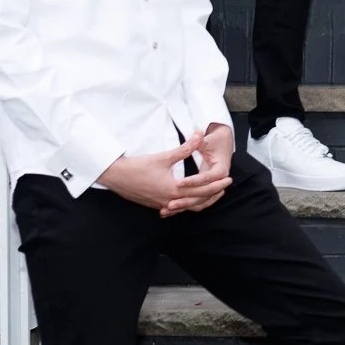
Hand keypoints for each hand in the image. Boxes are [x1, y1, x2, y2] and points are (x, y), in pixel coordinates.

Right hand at [96, 131, 229, 213]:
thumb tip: (198, 135)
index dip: (217, 184)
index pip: (202, 189)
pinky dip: (189, 204)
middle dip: (214, 194)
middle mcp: (170, 201)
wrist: (116, 177)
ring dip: (202, 201)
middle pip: (199, 202)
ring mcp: (163, 205)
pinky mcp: (158, 206)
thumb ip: (184, 148)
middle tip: (226, 186)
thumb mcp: (164, 157)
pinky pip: (178, 208)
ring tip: (213, 192)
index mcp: (174, 189)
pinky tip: (192, 199)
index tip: (228, 178)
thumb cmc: (138, 166)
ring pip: (189, 207)